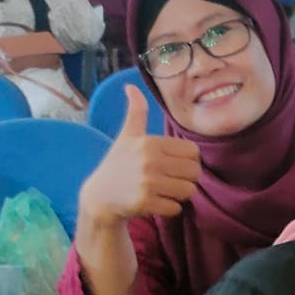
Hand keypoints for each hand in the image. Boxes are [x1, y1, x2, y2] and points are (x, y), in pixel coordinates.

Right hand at [79, 87, 202, 224]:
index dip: (187, 160)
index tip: (173, 164)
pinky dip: (170, 208)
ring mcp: (147, 183)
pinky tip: (155, 202)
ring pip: (189, 191)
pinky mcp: (146, 203)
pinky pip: (176, 208)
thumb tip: (131, 86)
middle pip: (195, 172)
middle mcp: (149, 161)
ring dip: (179, 194)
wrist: (99, 197)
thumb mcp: (127, 136)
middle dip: (186, 178)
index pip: (193, 151)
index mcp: (150, 143)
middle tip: (170, 180)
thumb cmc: (118, 164)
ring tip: (163, 190)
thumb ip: (136, 112)